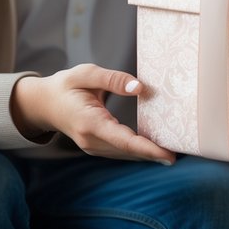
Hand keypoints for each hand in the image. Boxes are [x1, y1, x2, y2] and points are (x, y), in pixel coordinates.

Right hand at [11, 63, 175, 163]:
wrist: (43, 103)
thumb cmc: (66, 85)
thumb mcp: (86, 73)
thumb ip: (113, 79)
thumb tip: (140, 88)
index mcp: (89, 122)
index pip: (123, 140)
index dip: (147, 148)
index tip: (168, 155)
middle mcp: (91, 140)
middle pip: (128, 151)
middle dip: (155, 153)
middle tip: (184, 153)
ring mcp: (93, 147)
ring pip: (126, 154)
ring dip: (149, 154)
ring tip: (176, 151)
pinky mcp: (96, 147)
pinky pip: (121, 151)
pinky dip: (139, 150)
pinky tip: (157, 148)